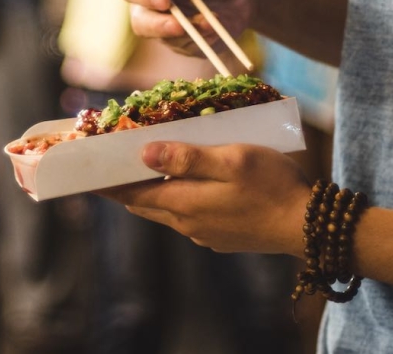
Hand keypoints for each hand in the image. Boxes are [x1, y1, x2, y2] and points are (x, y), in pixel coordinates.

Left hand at [100, 142, 311, 255]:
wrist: (308, 226)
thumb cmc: (272, 186)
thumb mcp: (230, 160)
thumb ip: (186, 158)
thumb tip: (143, 155)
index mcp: (184, 204)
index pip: (131, 195)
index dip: (106, 183)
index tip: (84, 172)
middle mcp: (188, 224)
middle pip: (145, 203)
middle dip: (126, 184)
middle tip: (111, 162)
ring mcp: (205, 233)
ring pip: (167, 209)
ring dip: (154, 190)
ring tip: (148, 166)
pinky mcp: (222, 236)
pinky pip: (188, 215)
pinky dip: (178, 197)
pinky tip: (190, 182)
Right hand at [119, 0, 252, 57]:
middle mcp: (150, 4)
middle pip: (139, 22)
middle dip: (158, 26)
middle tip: (180, 25)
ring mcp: (166, 26)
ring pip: (165, 39)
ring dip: (190, 32)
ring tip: (213, 20)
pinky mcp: (185, 44)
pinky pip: (188, 49)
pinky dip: (204, 39)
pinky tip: (217, 27)